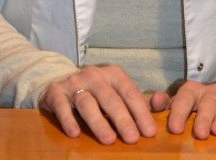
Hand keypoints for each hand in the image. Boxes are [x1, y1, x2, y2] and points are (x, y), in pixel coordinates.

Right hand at [39, 65, 156, 144]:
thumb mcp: (118, 92)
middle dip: (123, 119)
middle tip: (133, 139)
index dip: (140, 112)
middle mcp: (94, 75)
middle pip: (110, 98)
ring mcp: (74, 82)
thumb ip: (140, 100)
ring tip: (109, 140)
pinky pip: (62, 105)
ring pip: (87, 102)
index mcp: (113, 74)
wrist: (59, 82)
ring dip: (98, 122)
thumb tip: (161, 102)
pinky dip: (68, 119)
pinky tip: (75, 133)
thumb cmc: (96, 93)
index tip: (149, 132)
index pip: (129, 93)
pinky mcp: (55, 92)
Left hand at [150, 81, 215, 138]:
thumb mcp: (178, 105)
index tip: (175, 129)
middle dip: (203, 117)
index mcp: (193, 91)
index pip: (184, 98)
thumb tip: (154, 101)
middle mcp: (212, 91)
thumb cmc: (196, 107)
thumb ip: (165, 104)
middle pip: (208, 101)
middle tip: (199, 134)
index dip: (179, 112)